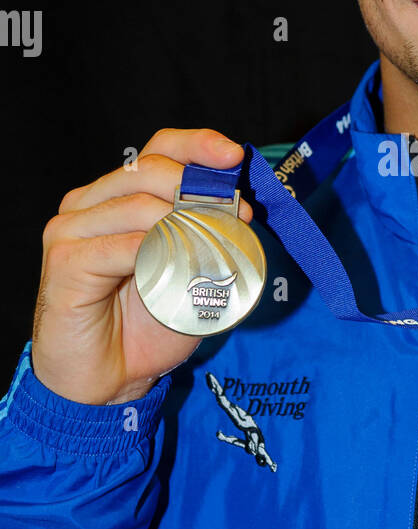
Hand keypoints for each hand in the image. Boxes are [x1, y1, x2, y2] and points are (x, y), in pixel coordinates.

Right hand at [30, 130, 253, 404]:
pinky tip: (174, 272)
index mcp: (116, 197)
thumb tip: (241, 210)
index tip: (234, 157)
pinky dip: (157, 255)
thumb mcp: (190, 274)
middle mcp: (88, 204)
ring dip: (185, 225)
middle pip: (149, 170)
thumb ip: (207, 238)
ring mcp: (71, 230)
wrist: (108, 382)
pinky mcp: (65, 261)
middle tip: (238, 216)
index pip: (157, 150)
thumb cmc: (146, 327)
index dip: (198, 146)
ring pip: (138, 205)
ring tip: (212, 250)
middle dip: (202, 190)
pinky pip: (122, 246)